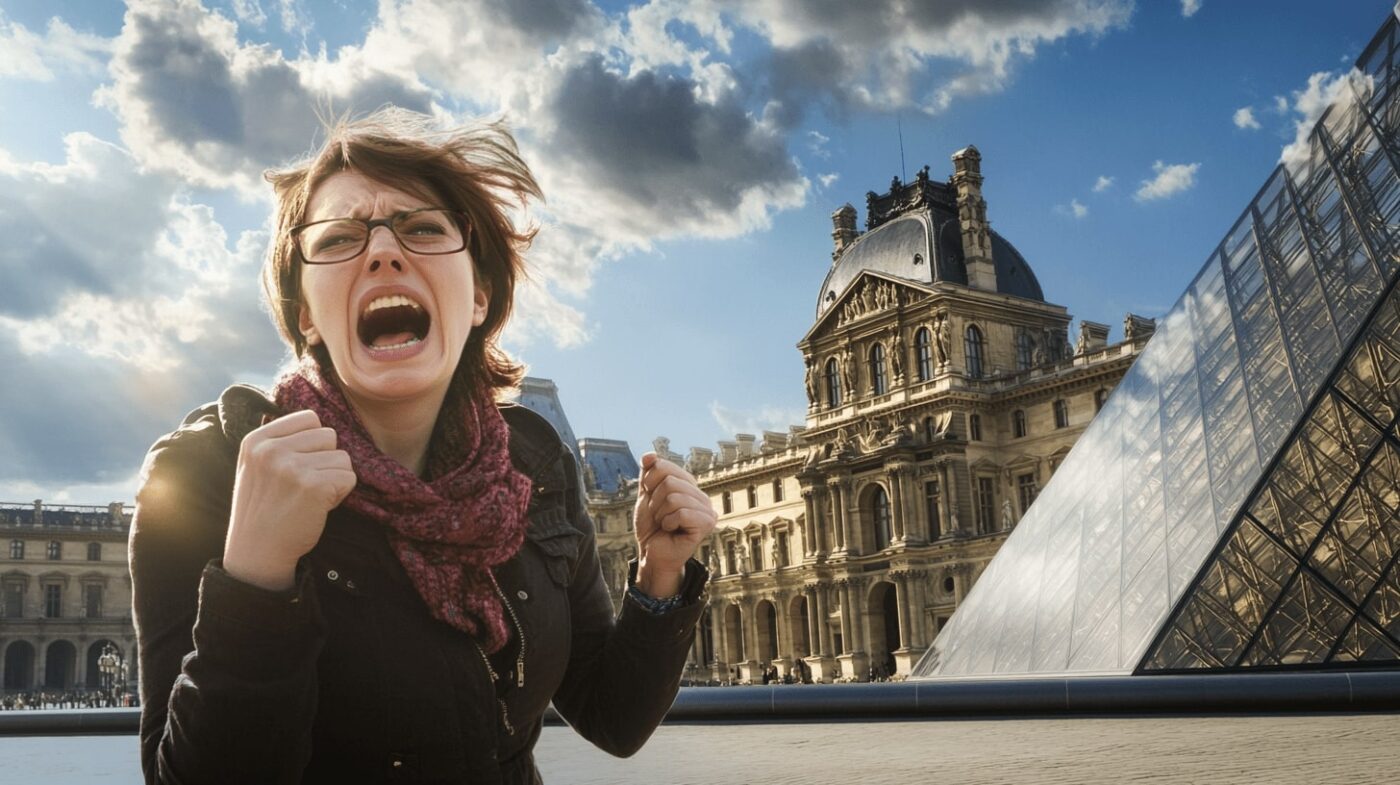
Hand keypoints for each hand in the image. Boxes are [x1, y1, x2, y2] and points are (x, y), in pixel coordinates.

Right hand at [223, 410, 355, 590]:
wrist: (257, 551)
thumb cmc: (263, 508)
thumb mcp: (256, 465)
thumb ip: (280, 440)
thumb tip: (317, 421)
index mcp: (256, 440)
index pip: (309, 418)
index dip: (314, 443)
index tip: (298, 466)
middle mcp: (272, 450)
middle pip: (329, 436)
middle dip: (326, 460)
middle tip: (305, 486)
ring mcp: (293, 467)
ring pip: (342, 457)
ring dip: (334, 478)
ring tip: (310, 497)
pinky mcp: (314, 486)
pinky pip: (349, 478)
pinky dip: (341, 494)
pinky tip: (319, 506)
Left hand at [632, 453, 716, 597]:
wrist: (651, 553)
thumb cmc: (651, 527)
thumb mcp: (646, 496)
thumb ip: (648, 474)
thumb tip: (649, 454)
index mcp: (688, 484)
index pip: (663, 466)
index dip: (649, 482)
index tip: (650, 499)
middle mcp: (700, 494)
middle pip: (669, 482)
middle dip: (655, 502)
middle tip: (659, 516)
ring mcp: (706, 508)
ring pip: (674, 497)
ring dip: (662, 514)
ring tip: (666, 524)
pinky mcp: (707, 523)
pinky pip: (682, 513)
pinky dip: (669, 523)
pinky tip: (673, 530)